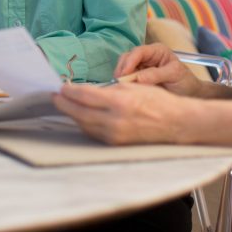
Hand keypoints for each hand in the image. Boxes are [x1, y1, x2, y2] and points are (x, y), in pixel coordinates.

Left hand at [52, 82, 191, 145]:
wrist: (177, 123)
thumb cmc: (158, 101)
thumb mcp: (132, 87)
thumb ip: (108, 90)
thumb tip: (87, 92)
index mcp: (119, 102)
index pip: (84, 96)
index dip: (69, 91)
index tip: (60, 87)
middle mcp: (114, 121)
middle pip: (79, 113)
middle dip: (64, 104)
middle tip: (55, 97)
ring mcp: (115, 135)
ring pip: (84, 124)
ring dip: (73, 114)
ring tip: (65, 105)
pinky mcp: (116, 144)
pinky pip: (94, 133)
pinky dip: (84, 124)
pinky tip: (81, 117)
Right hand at [113, 43, 204, 97]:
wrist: (190, 94)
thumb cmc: (186, 82)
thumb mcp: (174, 75)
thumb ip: (156, 74)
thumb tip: (138, 78)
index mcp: (157, 51)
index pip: (139, 52)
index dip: (129, 62)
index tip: (124, 75)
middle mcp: (147, 56)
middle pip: (127, 58)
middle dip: (122, 70)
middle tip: (119, 84)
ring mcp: (141, 67)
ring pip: (124, 68)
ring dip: (121, 77)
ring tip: (122, 88)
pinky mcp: (138, 77)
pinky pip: (127, 78)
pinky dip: (124, 83)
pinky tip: (125, 90)